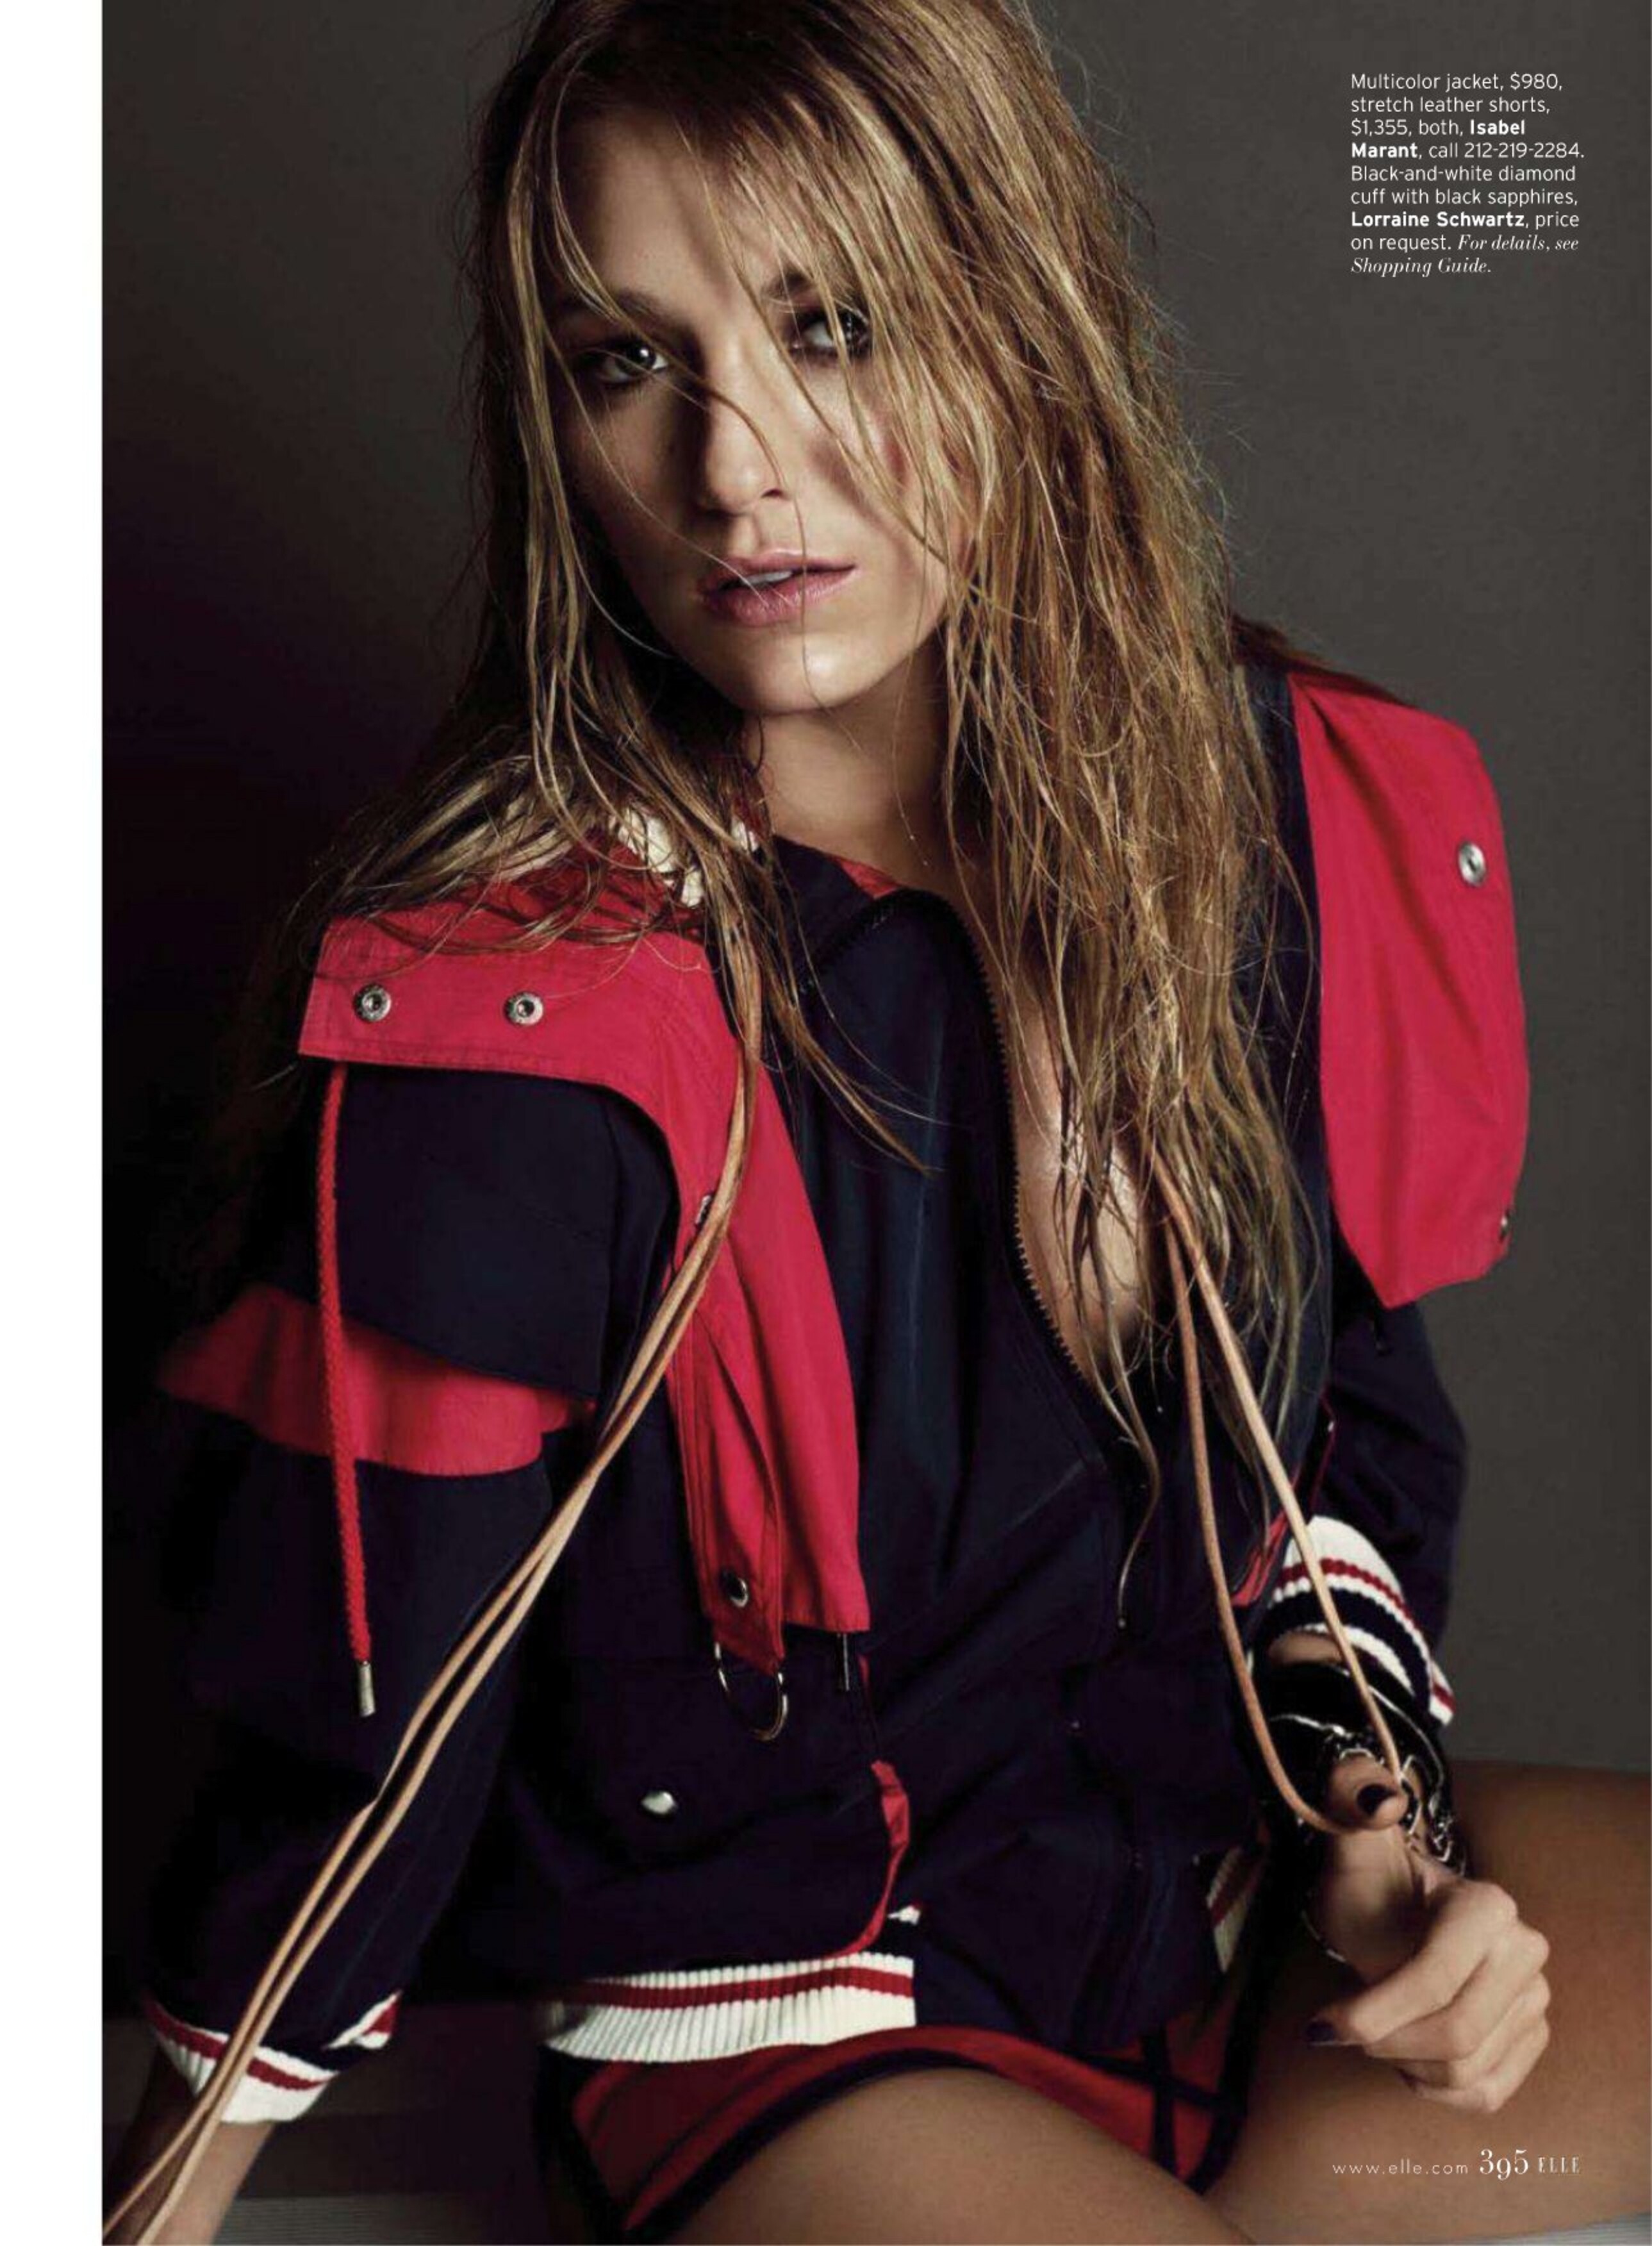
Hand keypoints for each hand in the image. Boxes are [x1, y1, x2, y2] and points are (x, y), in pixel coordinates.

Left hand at [1303, 1752, 1551, 2112]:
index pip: (1435, 1980)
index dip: (1374, 2012)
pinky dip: (1436, 2088)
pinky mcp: (1530, 2039)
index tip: (1322, 2026)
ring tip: (1376, 2032)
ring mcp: (1535, 1999)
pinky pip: (1486, 2094)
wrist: (1397, 1914)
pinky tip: (1407, 2058)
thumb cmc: (1369, 1884)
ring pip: (1467, 2070)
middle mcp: (1525, 1952)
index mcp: (1488, 1906)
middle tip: (1342, 2031)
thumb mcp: (1350, 1848)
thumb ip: (1351, 1801)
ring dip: (1406, 2064)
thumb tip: (1377, 1798)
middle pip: (1455, 2034)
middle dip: (1386, 2042)